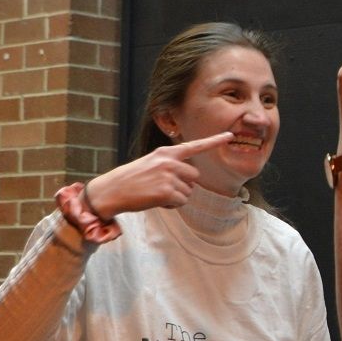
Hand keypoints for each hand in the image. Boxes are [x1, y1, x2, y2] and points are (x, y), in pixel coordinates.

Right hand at [85, 132, 233, 218]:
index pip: (195, 146)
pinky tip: (156, 201)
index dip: (214, 141)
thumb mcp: (151, 164)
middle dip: (184, 186)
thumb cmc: (131, 179)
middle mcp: (169, 162)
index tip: (230, 135)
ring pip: (188, 192)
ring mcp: (168, 176)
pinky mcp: (166, 192)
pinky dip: (171, 206)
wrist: (110, 191)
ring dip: (176, 197)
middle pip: (194, 177)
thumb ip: (171, 165)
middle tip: (163, 188)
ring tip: (155, 194)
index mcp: (166, 153)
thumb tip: (190, 179)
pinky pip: (181, 202)